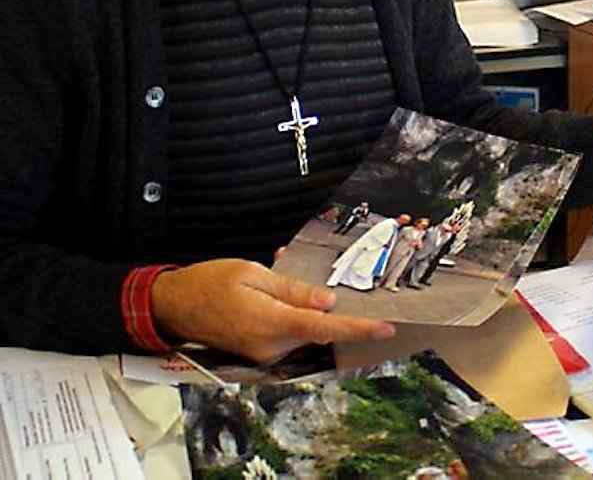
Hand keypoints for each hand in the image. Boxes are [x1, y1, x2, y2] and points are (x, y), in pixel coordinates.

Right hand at [151, 259, 394, 363]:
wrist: (172, 304)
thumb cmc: (208, 282)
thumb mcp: (252, 273)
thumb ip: (292, 289)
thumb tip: (327, 301)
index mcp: (269, 323)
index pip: (323, 327)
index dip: (356, 328)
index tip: (385, 328)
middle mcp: (269, 345)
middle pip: (316, 329)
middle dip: (332, 311)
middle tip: (334, 284)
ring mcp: (262, 353)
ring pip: (303, 331)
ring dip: (307, 310)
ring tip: (282, 280)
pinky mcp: (257, 352)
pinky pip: (287, 332)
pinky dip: (291, 314)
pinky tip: (277, 293)